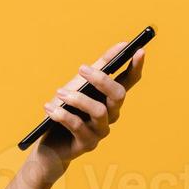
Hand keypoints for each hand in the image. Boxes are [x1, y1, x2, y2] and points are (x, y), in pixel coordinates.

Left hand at [31, 39, 147, 177]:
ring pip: (99, 111)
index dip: (136, 67)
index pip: (130, 81)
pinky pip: (78, 126)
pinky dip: (63, 115)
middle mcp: (111, 114)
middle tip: (81, 69)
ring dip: (77, 99)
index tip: (139, 50)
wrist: (51, 142)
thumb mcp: (81, 84)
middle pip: (118, 95)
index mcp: (111, 98)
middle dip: (101, 80)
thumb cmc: (68, 108)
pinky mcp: (88, 144)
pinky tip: (49, 109)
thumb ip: (101, 66)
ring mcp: (101, 130)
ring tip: (59, 93)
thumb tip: (122, 45)